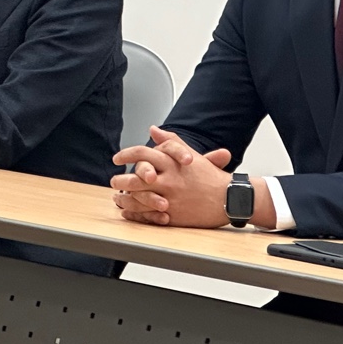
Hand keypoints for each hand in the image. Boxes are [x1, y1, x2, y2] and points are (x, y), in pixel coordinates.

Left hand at [110, 125, 234, 226]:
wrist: (229, 198)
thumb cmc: (210, 177)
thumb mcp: (190, 154)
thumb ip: (170, 141)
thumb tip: (153, 129)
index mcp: (172, 162)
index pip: (142, 153)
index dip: (126, 154)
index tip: (117, 158)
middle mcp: (169, 179)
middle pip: (136, 177)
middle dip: (120, 179)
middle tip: (113, 180)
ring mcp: (170, 197)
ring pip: (139, 197)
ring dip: (124, 197)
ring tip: (117, 196)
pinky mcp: (173, 214)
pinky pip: (147, 214)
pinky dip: (135, 213)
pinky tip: (127, 211)